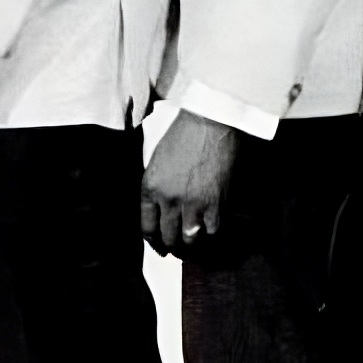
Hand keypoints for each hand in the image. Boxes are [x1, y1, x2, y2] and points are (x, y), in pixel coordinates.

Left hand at [141, 110, 238, 254]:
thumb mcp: (158, 158)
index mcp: (150, 187)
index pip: (147, 226)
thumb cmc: (184, 131)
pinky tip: (211, 225)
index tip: (158, 242)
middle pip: (168, 236)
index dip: (153, 239)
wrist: (211, 120)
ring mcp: (193, 203)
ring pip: (190, 238)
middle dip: (172, 242)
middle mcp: (169, 200)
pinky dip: (211, 231)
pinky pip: (212, 230)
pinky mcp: (215, 203)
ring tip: (195, 237)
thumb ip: (157, 184)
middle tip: (178, 243)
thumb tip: (164, 205)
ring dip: (192, 239)